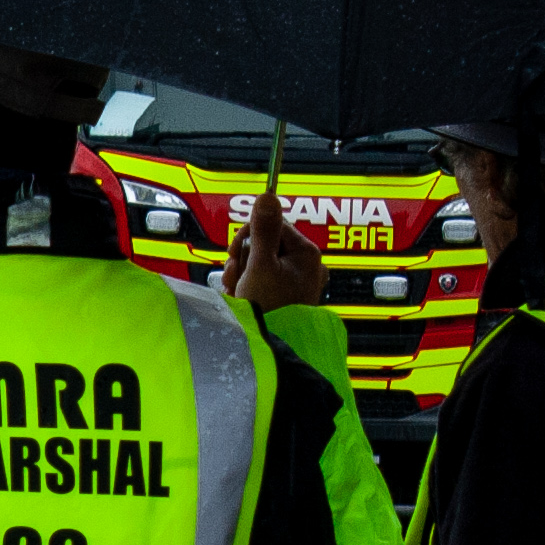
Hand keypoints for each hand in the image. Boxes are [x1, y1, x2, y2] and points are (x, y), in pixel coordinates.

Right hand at [226, 193, 330, 311]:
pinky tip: (242, 294)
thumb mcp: (260, 264)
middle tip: (238, 273)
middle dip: (245, 256)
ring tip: (239, 288)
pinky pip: (265, 278)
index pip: (273, 223)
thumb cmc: (270, 310)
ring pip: (262, 261)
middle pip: (266, 242)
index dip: (250, 235)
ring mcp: (298, 282)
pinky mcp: (287, 296)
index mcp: (306, 253)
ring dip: (244, 271)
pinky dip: (250, 284)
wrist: (271, 348)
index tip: (238, 251)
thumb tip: (267, 196)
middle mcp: (307, 265)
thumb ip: (263, 229)